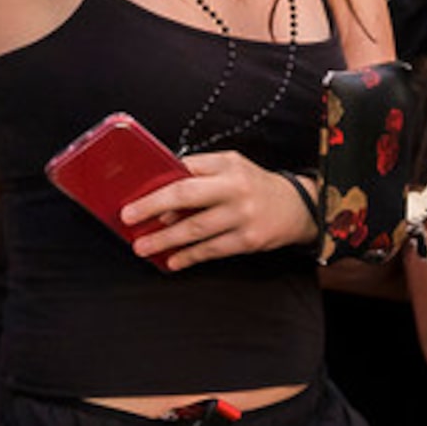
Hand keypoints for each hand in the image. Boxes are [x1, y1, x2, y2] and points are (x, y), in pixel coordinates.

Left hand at [120, 153, 321, 270]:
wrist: (297, 207)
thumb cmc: (254, 186)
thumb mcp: (231, 168)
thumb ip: (200, 173)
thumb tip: (160, 190)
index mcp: (228, 164)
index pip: (186, 170)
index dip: (158, 185)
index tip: (133, 198)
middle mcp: (236, 187)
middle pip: (186, 195)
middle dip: (152, 207)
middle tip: (129, 218)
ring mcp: (243, 215)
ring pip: (195, 229)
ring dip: (164, 239)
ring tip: (143, 246)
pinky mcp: (248, 240)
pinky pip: (211, 250)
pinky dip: (188, 257)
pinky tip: (172, 261)